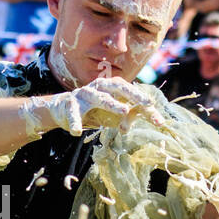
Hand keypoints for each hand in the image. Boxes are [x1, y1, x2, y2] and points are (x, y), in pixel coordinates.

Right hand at [43, 79, 160, 134]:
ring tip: (124, 111)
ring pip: (99, 97)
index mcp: (110, 87)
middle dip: (133, 94)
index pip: (129, 91)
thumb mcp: (112, 114)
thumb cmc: (92, 111)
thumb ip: (130, 116)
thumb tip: (152, 121)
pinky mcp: (69, 104)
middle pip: (117, 86)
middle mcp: (98, 87)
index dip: (143, 101)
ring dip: (112, 104)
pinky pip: (73, 114)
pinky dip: (75, 122)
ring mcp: (83, 94)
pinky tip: (77, 132)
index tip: (156, 114)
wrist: (62, 110)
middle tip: (146, 103)